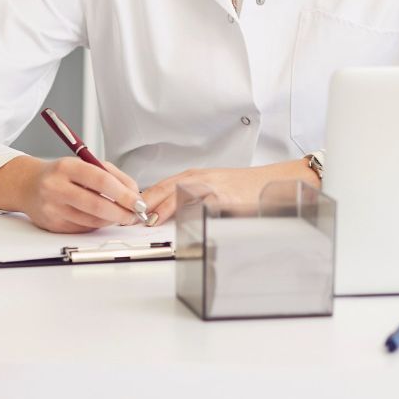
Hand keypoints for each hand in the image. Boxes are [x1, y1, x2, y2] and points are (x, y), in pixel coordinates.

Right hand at [18, 156, 143, 232]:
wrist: (28, 185)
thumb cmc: (62, 173)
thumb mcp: (84, 163)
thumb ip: (111, 175)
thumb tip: (134, 192)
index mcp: (67, 167)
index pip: (101, 180)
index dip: (123, 193)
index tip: (138, 201)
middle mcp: (56, 188)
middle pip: (96, 205)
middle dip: (121, 212)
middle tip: (134, 214)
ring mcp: (52, 208)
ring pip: (91, 221)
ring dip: (111, 221)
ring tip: (122, 216)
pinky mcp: (52, 225)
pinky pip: (82, 229)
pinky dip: (97, 225)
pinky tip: (103, 219)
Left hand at [141, 159, 318, 224]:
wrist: (268, 182)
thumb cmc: (240, 187)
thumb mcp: (210, 187)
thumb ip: (187, 196)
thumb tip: (161, 213)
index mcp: (193, 177)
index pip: (160, 186)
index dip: (144, 199)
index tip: (130, 211)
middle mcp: (200, 179)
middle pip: (167, 188)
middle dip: (149, 203)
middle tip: (135, 218)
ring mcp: (212, 187)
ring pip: (183, 194)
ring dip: (166, 208)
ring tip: (152, 221)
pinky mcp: (226, 197)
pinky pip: (206, 204)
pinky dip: (192, 212)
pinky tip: (183, 220)